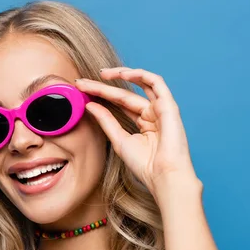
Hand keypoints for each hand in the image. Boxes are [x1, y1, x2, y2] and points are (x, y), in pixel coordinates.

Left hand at [75, 67, 198, 196]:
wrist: (163, 176)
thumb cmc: (145, 164)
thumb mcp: (118, 139)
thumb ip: (106, 121)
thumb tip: (89, 105)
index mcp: (143, 122)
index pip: (118, 103)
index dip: (100, 94)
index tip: (81, 89)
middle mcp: (152, 113)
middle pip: (124, 94)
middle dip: (102, 86)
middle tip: (81, 82)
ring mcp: (161, 109)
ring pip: (139, 85)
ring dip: (121, 75)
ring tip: (101, 74)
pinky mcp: (169, 106)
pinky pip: (156, 83)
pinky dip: (141, 75)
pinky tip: (124, 73)